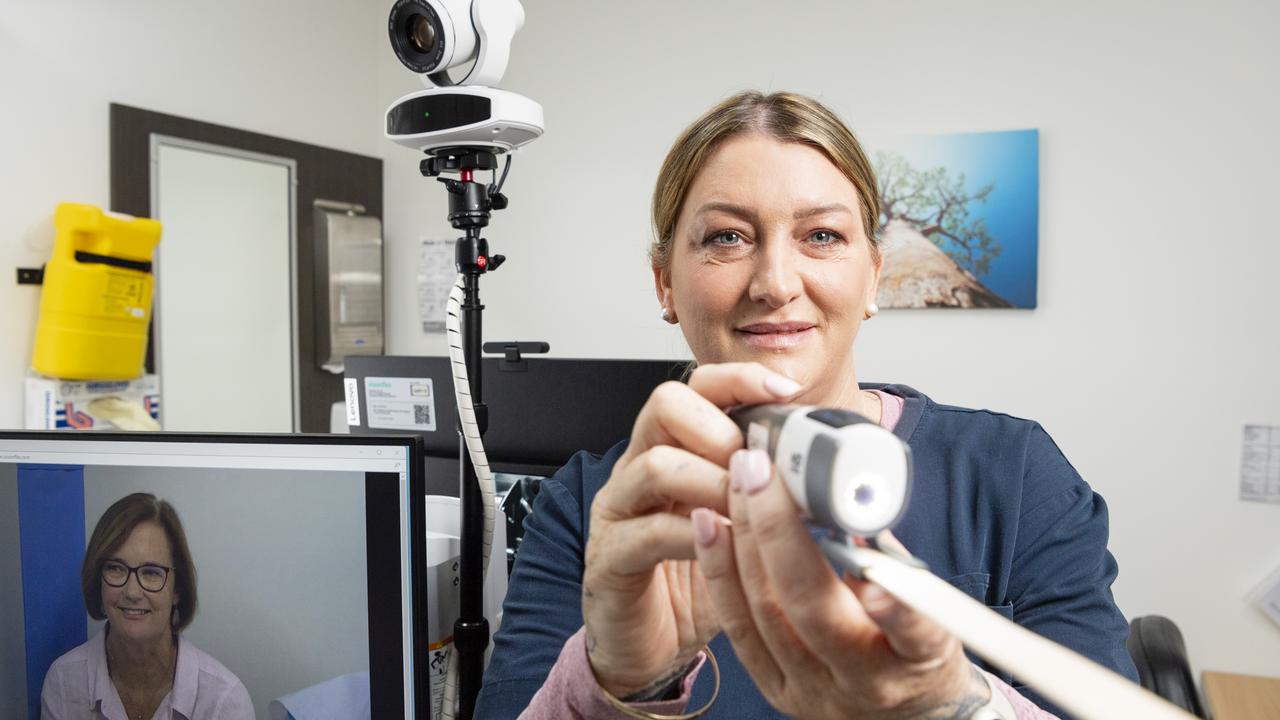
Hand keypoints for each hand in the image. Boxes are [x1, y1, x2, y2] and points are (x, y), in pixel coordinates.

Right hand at [582, 364, 802, 696]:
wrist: (647, 645)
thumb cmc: (697, 582)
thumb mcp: (742, 525)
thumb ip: (772, 494)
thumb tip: (839, 477)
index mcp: (673, 450)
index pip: (698, 387)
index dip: (741, 380)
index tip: (786, 393)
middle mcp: (638, 468)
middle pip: (665, 405)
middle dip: (722, 429)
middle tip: (758, 468)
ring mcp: (619, 511)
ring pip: (654, 464)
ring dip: (714, 483)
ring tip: (749, 512)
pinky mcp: (610, 558)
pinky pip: (646, 533)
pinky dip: (695, 538)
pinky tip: (728, 549)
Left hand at [691, 449, 990, 718]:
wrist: (906, 712)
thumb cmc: (918, 645)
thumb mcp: (931, 604)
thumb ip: (888, 555)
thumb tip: (847, 495)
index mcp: (916, 661)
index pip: (911, 633)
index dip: (893, 606)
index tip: (876, 571)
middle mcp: (863, 683)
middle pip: (812, 611)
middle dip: (778, 531)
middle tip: (761, 470)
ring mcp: (813, 691)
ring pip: (764, 614)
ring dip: (741, 540)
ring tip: (734, 483)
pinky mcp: (777, 690)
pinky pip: (738, 628)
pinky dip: (720, 571)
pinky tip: (709, 525)